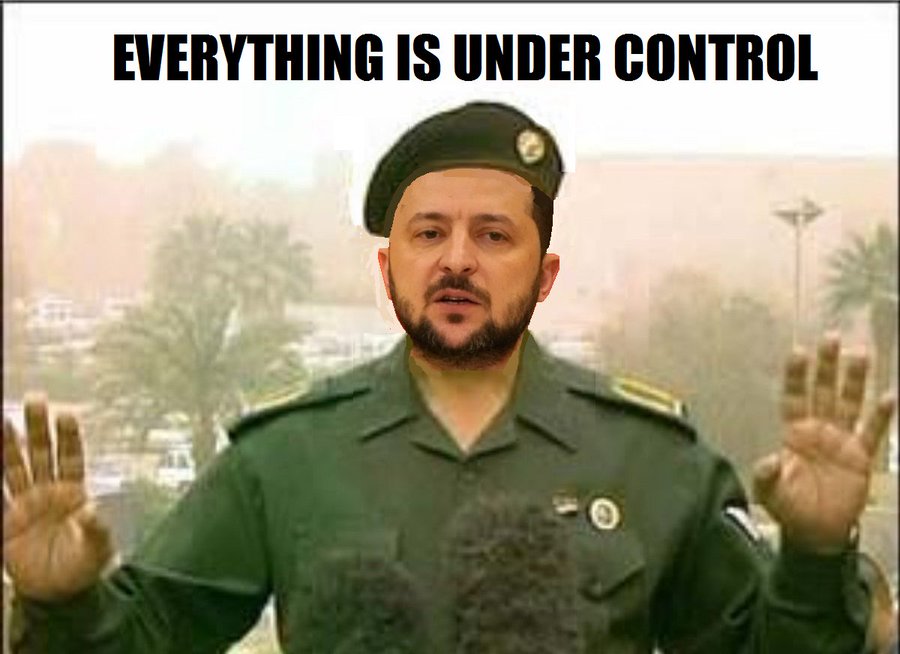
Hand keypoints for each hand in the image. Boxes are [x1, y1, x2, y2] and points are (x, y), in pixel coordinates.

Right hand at [3, 396, 113, 600]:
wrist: (59, 592)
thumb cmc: (84, 566)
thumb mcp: (97, 549)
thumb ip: (96, 529)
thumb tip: (92, 509)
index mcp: (73, 494)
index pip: (71, 458)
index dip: (68, 437)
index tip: (66, 414)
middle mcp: (48, 492)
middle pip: (41, 453)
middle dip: (37, 427)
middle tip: (35, 399)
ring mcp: (26, 505)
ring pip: (15, 467)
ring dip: (9, 444)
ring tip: (3, 418)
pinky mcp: (7, 523)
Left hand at [753, 334, 894, 553]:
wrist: (816, 532)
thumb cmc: (789, 508)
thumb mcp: (770, 492)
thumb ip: (768, 475)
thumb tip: (768, 462)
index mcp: (793, 433)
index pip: (794, 397)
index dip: (796, 376)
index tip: (798, 351)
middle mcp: (817, 429)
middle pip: (823, 391)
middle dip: (826, 366)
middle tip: (831, 338)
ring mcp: (840, 440)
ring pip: (849, 403)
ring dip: (855, 380)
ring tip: (861, 354)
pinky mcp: (861, 456)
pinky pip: (872, 431)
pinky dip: (881, 415)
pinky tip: (889, 395)